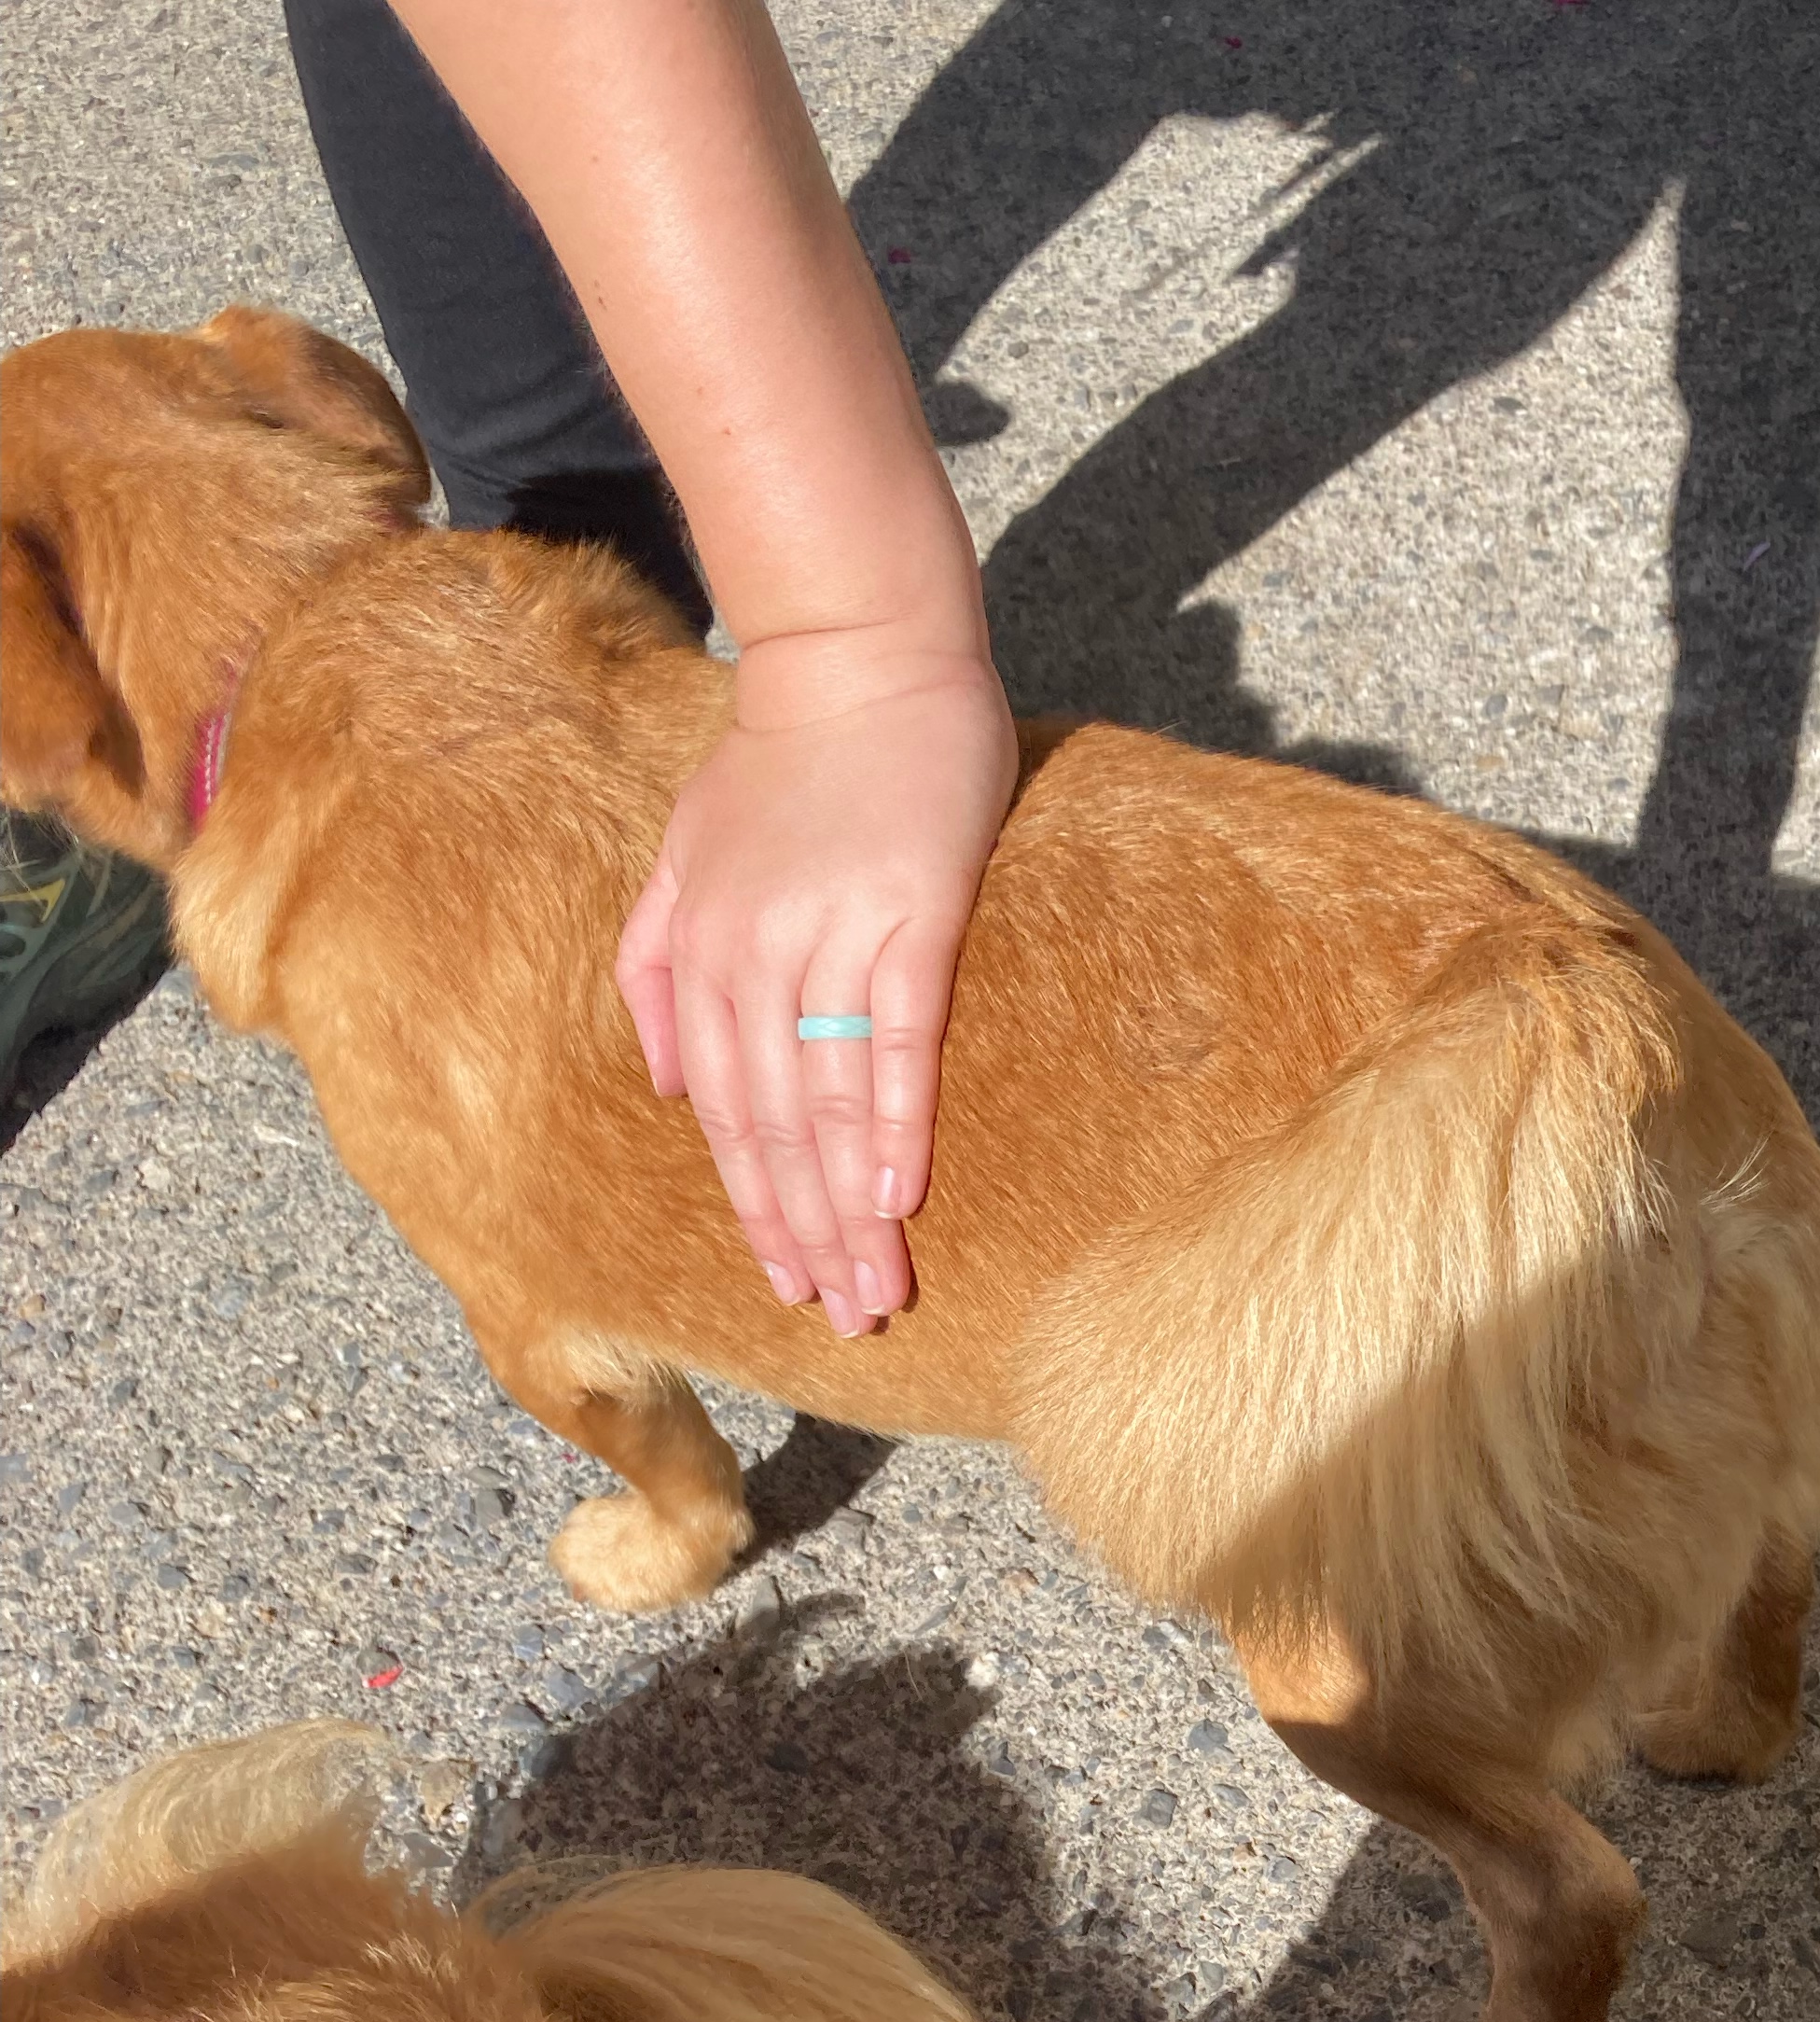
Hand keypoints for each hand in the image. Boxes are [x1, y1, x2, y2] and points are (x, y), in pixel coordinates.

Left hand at [616, 631, 1017, 1332]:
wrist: (857, 650)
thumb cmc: (784, 756)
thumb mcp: (685, 850)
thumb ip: (656, 963)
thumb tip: (661, 1084)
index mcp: (702, 951)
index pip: (723, 1112)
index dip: (754, 1207)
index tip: (786, 1284)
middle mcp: (754, 953)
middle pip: (773, 1126)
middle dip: (805, 1233)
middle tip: (846, 1319)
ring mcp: (830, 932)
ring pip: (827, 1100)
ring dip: (851, 1208)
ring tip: (880, 1289)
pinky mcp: (909, 908)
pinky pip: (895, 1035)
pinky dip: (892, 1118)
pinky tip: (899, 1192)